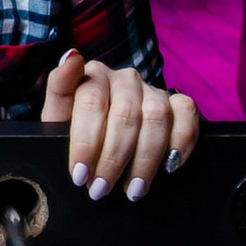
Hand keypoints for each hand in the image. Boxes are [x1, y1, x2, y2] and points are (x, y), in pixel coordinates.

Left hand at [43, 50, 200, 201]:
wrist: (108, 137)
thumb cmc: (79, 127)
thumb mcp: (58, 115)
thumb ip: (59, 88)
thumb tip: (72, 56)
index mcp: (94, 75)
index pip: (91, 103)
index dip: (85, 142)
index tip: (79, 175)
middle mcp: (126, 78)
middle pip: (124, 115)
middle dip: (112, 159)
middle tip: (101, 190)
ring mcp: (154, 90)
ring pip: (156, 118)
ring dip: (145, 159)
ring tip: (132, 189)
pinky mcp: (178, 103)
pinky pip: (187, 116)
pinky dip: (181, 143)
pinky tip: (169, 167)